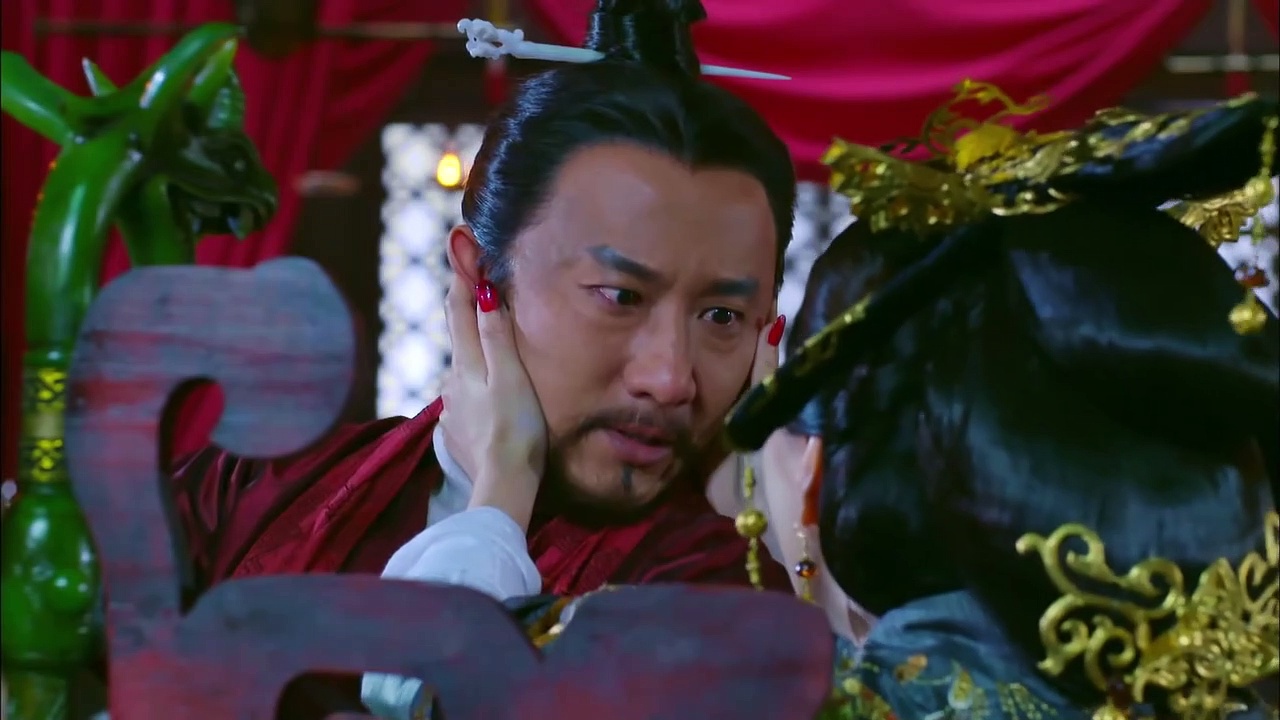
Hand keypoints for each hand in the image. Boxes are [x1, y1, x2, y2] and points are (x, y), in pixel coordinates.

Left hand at [439, 274, 546, 529]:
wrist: (503, 486)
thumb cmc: (515, 430)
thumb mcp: (511, 377)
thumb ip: (497, 336)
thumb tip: (484, 292)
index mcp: (466, 364)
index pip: (459, 309)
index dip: (461, 277)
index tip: (462, 246)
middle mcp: (452, 383)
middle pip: (460, 338)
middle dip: (470, 312)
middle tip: (481, 285)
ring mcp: (453, 410)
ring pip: (465, 371)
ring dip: (477, 356)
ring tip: (496, 350)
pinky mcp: (459, 433)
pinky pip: (468, 400)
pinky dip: (479, 389)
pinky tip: (494, 400)